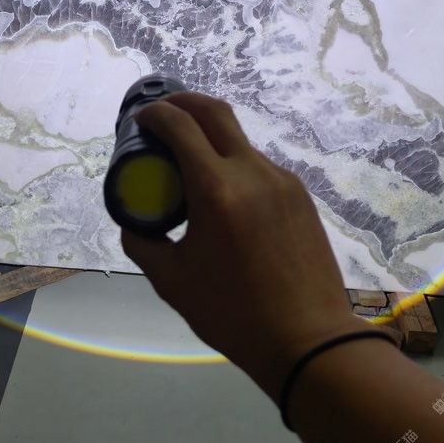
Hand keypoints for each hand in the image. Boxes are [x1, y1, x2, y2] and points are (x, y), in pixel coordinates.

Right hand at [121, 92, 364, 401]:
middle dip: (183, 102)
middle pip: (215, 111)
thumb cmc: (234, 314)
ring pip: (239, 140)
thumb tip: (133, 222)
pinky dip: (233, 164)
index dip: (155, 114)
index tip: (140, 120)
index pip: (180, 125)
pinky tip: (224, 196)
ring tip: (190, 166)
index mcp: (217, 189)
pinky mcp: (300, 195)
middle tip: (162, 115)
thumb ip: (143, 243)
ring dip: (210, 137)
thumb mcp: (172, 282)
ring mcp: (282, 181)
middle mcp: (252, 172)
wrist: (309, 340)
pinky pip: (259, 166)